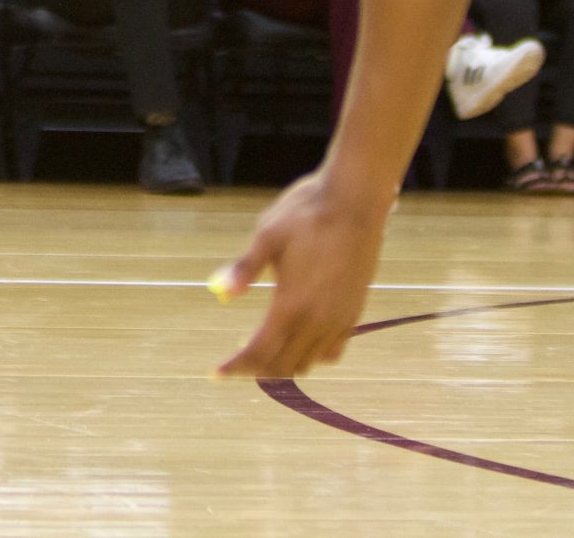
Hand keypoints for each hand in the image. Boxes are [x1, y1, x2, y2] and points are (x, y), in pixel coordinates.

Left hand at [211, 165, 393, 378]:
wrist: (355, 200)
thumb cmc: (306, 213)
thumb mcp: (268, 236)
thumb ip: (245, 269)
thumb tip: (221, 293)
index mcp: (291, 304)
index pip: (259, 351)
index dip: (236, 366)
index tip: (217, 372)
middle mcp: (317, 320)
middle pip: (283, 365)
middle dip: (256, 369)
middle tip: (237, 361)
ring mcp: (340, 318)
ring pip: (309, 361)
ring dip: (284, 364)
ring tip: (264, 351)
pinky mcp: (355, 311)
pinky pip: (333, 349)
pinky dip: (313, 354)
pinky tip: (300, 340)